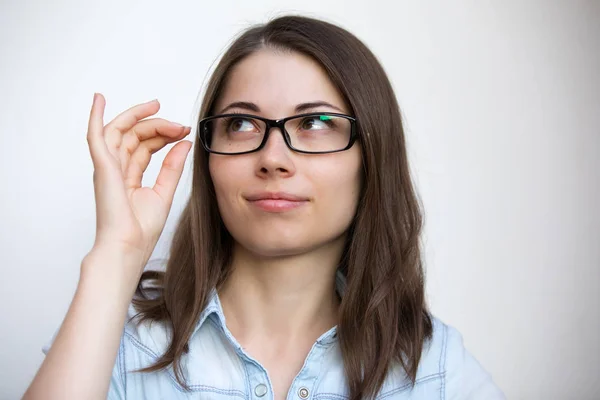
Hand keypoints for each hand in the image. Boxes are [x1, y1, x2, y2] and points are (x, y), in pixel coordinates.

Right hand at [85, 93, 191, 275]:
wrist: (129, 246)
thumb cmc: (141, 229)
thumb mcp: (164, 192)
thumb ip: (173, 167)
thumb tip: (184, 143)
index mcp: (128, 177)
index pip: (144, 147)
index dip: (163, 135)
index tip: (184, 131)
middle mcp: (115, 170)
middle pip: (134, 136)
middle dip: (156, 124)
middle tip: (178, 123)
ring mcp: (107, 167)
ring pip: (119, 131)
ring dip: (137, 116)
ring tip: (155, 105)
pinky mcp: (103, 167)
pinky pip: (95, 136)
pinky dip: (95, 116)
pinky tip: (99, 99)